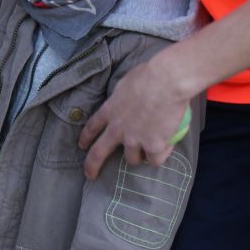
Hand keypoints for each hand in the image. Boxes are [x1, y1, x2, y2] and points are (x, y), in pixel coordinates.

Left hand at [78, 57, 189, 179]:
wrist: (168, 81)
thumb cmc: (150, 74)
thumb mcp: (125, 83)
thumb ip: (122, 97)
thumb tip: (124, 98)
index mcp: (109, 111)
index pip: (92, 127)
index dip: (86, 138)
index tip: (82, 146)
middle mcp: (118, 129)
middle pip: (99, 153)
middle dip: (92, 166)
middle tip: (90, 175)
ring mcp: (134, 140)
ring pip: (132, 159)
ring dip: (138, 157)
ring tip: (148, 150)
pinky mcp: (153, 146)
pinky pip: (155, 159)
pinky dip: (160, 155)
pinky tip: (166, 147)